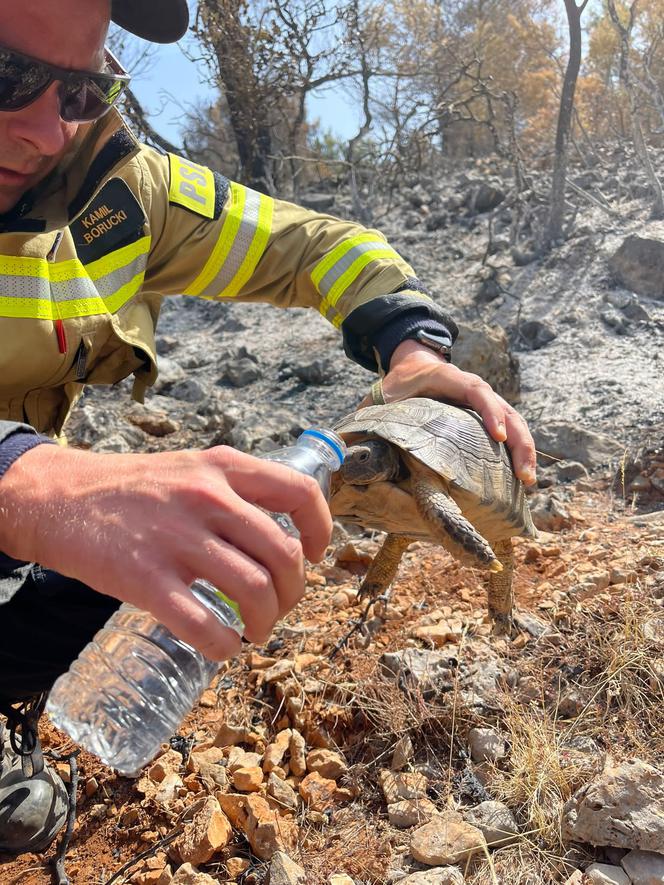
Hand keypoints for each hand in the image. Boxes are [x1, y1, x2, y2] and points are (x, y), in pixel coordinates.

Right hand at [0, 444, 331, 658]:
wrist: (59, 497)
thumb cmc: (134, 489)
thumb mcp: (191, 469)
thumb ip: (234, 491)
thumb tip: (281, 536)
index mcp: (223, 468)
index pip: (300, 493)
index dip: (320, 530)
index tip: (314, 556)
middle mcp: (208, 498)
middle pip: (284, 555)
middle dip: (294, 592)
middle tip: (280, 607)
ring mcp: (177, 539)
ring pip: (254, 591)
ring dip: (266, 622)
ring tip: (254, 631)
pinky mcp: (146, 578)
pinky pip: (205, 625)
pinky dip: (225, 646)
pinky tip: (223, 647)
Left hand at [363, 340, 536, 484]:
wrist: (411, 365)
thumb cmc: (398, 384)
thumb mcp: (384, 396)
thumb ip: (371, 415)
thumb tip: (347, 446)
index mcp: (451, 379)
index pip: (477, 392)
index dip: (490, 412)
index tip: (497, 436)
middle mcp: (475, 390)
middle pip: (507, 411)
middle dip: (519, 442)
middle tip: (524, 475)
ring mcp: (485, 403)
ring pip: (515, 423)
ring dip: (524, 451)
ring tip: (527, 482)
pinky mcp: (487, 418)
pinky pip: (509, 433)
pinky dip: (517, 453)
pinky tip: (519, 479)